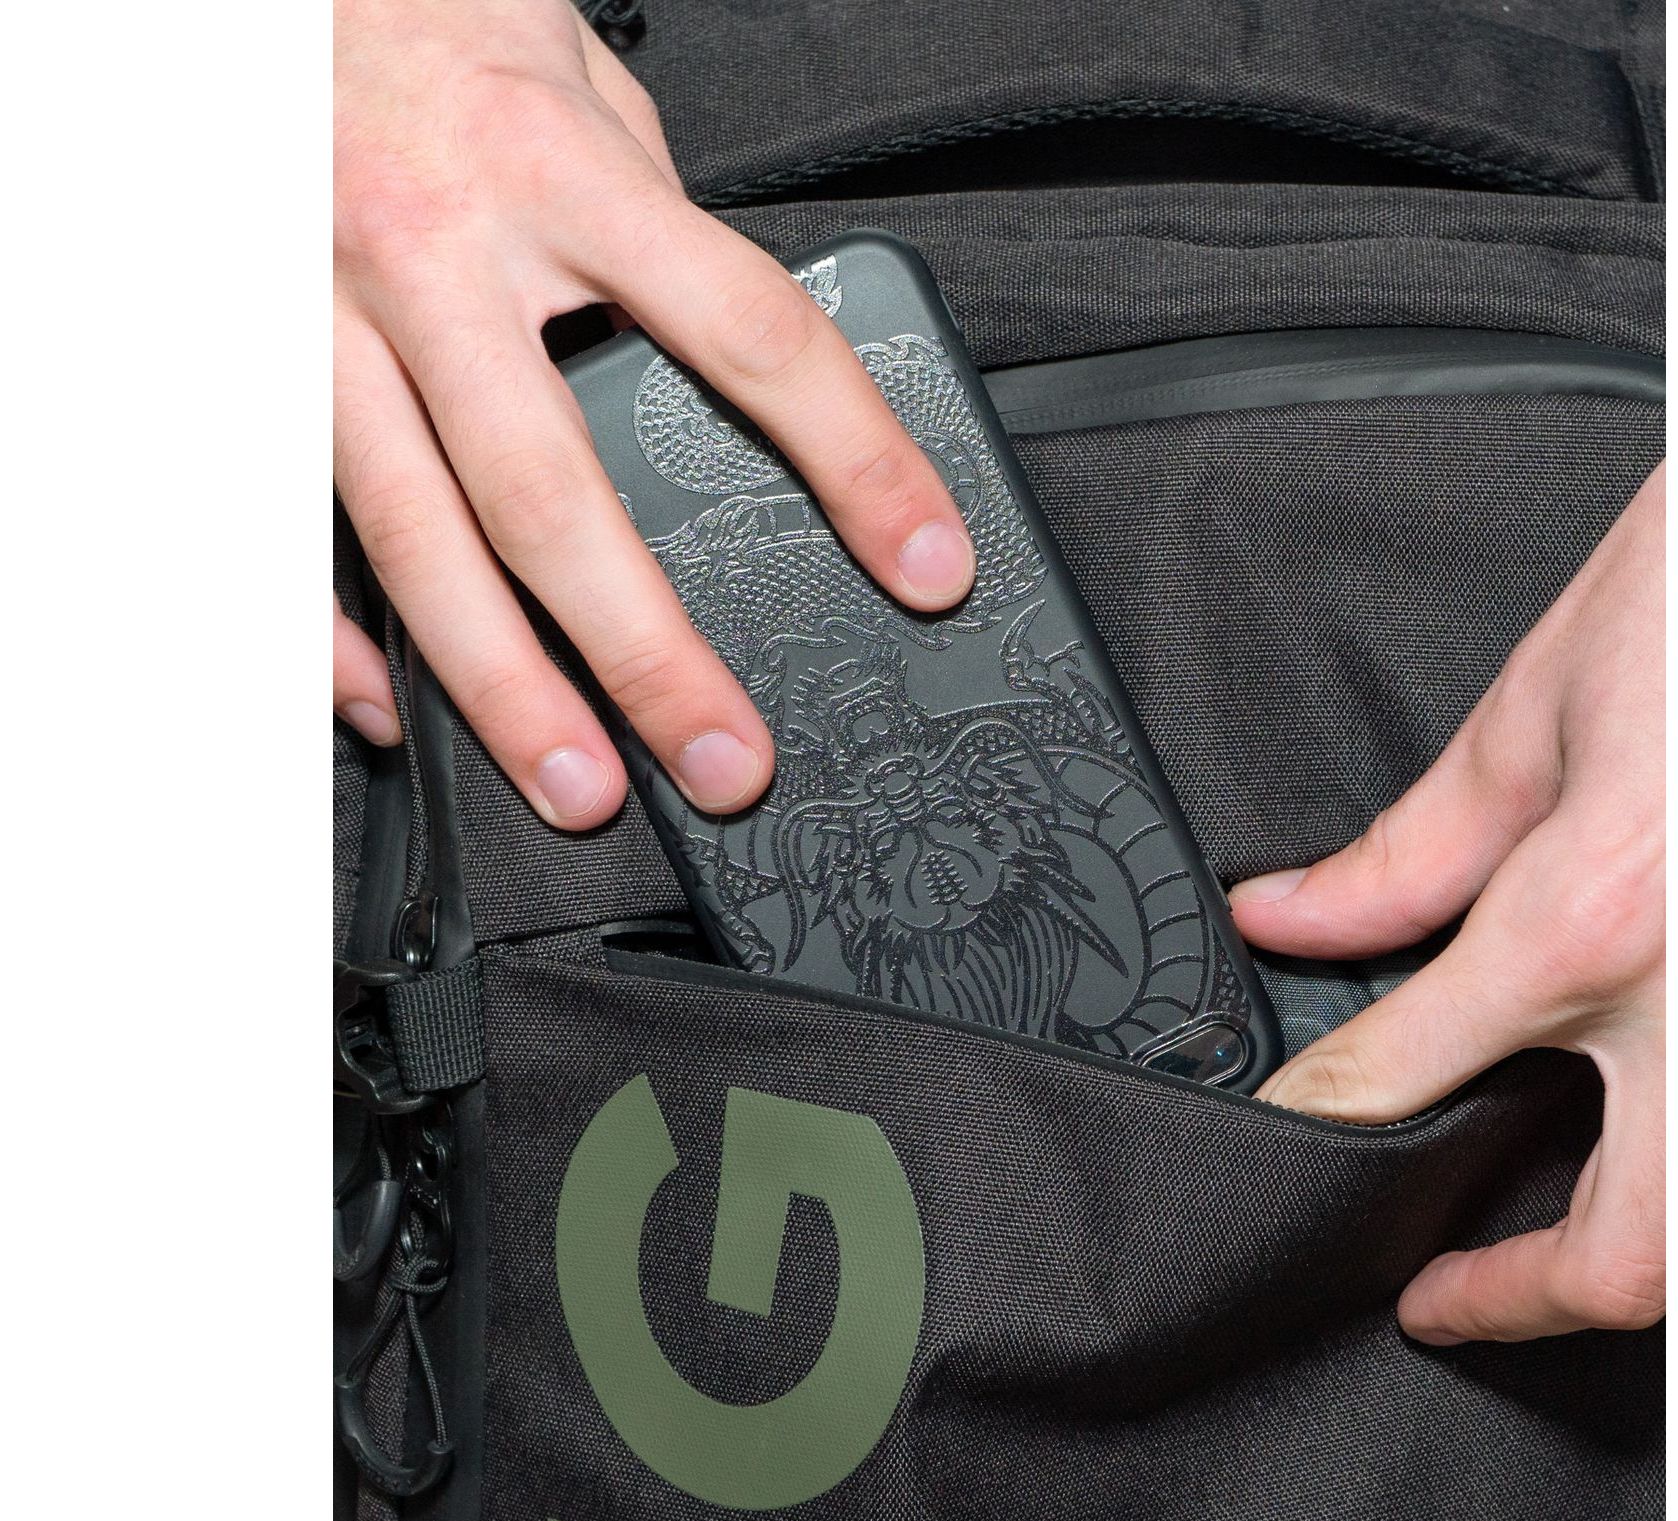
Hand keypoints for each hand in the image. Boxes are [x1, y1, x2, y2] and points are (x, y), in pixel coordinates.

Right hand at [332, 0, 974, 820]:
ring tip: (577, 784)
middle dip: (646, 650)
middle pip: (554, 494)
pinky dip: (333, 631)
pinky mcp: (251, 359)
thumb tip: (731, 355)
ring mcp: (320, 317)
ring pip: (417, 538)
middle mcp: (432, 254)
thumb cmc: (433, 19)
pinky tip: (395, 709)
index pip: (749, 335)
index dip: (854, 460)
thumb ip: (657, 225)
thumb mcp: (585, 83)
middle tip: (722, 758)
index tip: (923, 563)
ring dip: (503, 686)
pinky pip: (290, 523)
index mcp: (553, 169)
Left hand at [1230, 465, 1663, 1344]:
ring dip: (1634, 1274)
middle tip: (1442, 1299)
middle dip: (1510, 1299)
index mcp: (1601, 914)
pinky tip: (1675, 1167)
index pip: (1406, 1071)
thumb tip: (1297, 916)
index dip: (1322, 1118)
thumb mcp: (1546, 704)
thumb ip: (1416, 844)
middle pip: (1618, 1255)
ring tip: (1555, 1257)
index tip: (1294, 1135)